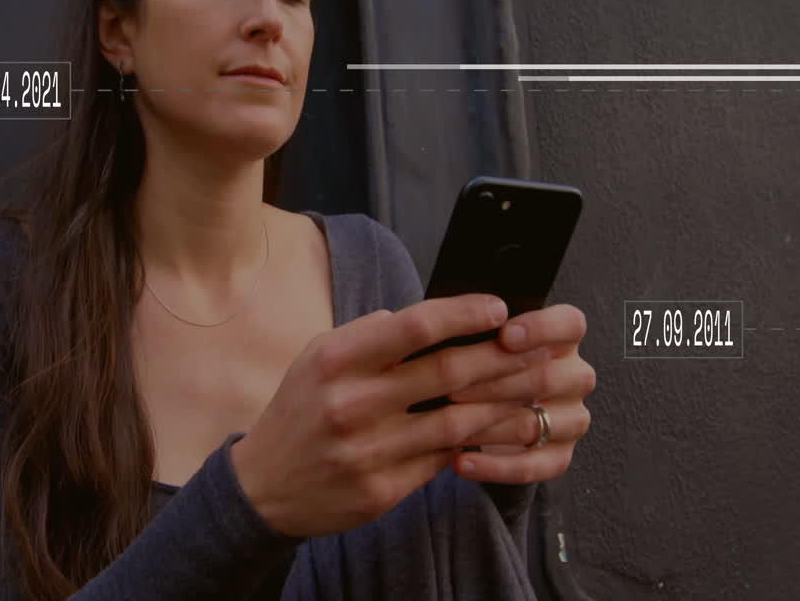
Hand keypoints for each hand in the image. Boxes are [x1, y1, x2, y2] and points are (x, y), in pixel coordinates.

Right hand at [231, 294, 531, 537]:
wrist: (263, 486)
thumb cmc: (300, 411)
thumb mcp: (317, 357)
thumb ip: (368, 335)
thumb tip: (430, 319)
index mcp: (336, 360)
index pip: (414, 326)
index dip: (463, 313)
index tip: (497, 308)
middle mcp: (352, 404)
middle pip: (447, 373)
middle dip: (501, 357)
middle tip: (536, 346)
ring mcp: (368, 451)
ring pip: (456, 423)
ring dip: (503, 403)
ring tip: (533, 387)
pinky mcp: (381, 490)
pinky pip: (442, 461)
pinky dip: (475, 443)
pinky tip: (499, 428)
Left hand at [444, 304, 594, 484]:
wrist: (486, 408)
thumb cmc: (479, 362)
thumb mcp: (480, 339)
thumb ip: (477, 330)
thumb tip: (451, 320)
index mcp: (563, 339)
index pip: (571, 325)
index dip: (541, 329)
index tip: (505, 335)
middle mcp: (575, 377)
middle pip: (547, 378)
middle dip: (493, 382)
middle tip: (449, 386)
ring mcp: (572, 419)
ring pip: (537, 424)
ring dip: (489, 426)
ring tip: (447, 425)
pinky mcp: (561, 455)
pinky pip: (535, 467)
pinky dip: (495, 468)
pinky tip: (460, 463)